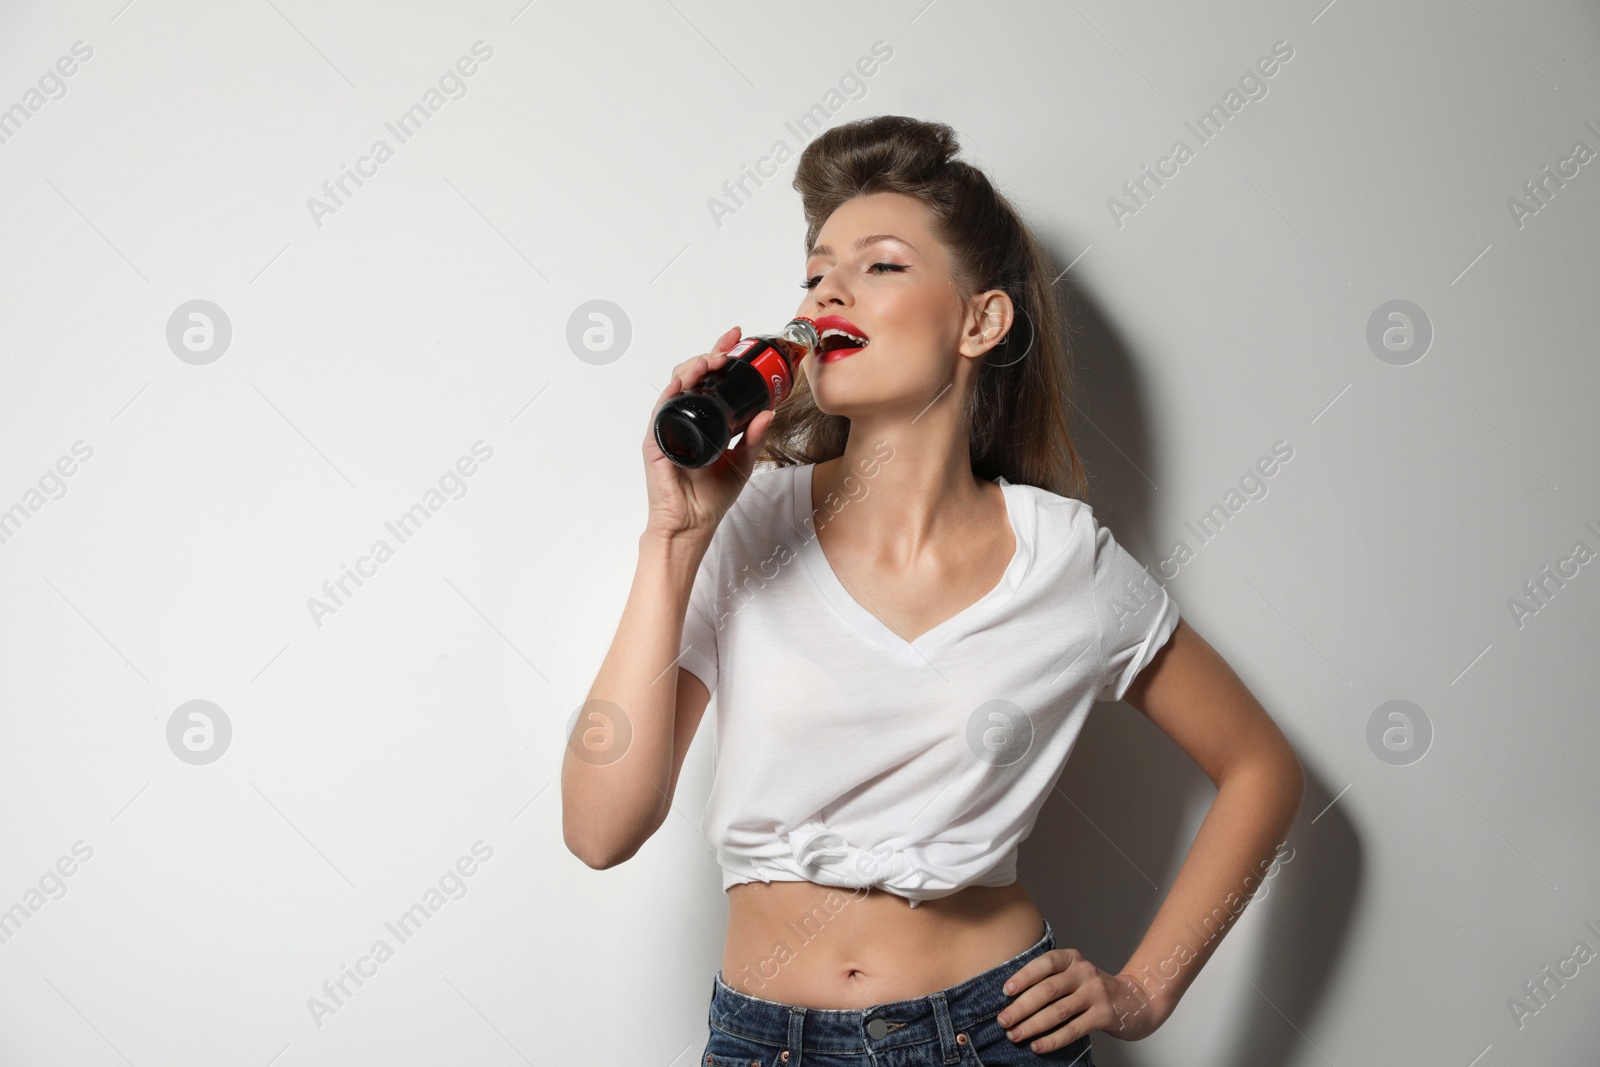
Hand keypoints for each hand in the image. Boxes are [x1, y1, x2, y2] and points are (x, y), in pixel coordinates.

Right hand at [642, 326, 777, 540]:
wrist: (693, 523)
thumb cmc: (711, 495)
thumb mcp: (743, 460)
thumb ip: (754, 437)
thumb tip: (768, 412)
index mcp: (704, 417)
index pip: (710, 378)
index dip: (720, 353)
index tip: (737, 338)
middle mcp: (685, 417)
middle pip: (691, 375)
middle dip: (707, 356)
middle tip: (725, 353)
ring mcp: (669, 427)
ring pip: (675, 386)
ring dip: (690, 369)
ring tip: (709, 363)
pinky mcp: (656, 442)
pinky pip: (660, 412)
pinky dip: (670, 394)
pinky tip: (680, 384)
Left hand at [995, 948, 1167, 1050]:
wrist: (1136, 1001)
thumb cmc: (1094, 989)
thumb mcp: (1075, 975)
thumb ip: (1051, 980)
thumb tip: (1013, 1000)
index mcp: (1073, 958)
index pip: (1045, 963)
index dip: (1024, 976)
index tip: (1005, 992)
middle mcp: (1084, 972)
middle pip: (1048, 989)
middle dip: (1022, 1006)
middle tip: (1003, 1020)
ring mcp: (1096, 993)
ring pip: (1058, 1011)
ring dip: (1033, 1025)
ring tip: (1015, 1035)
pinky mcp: (1104, 1015)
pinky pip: (1074, 1029)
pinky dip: (1053, 1039)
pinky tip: (1038, 1046)